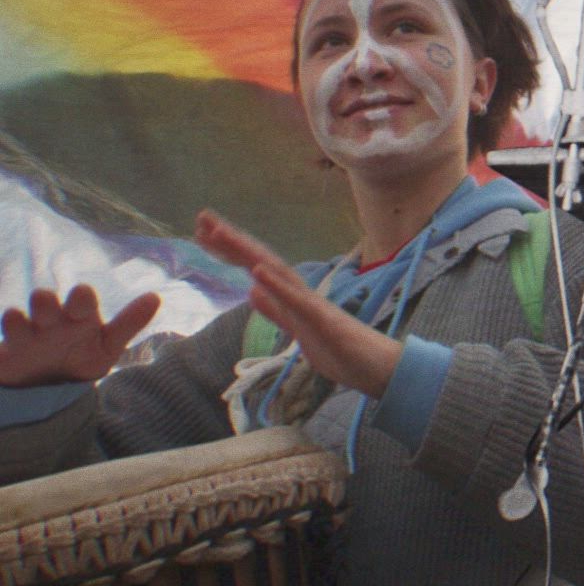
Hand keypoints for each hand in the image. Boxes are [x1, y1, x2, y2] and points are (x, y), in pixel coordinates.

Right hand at [0, 285, 158, 386]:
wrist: (47, 378)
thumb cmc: (82, 353)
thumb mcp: (108, 345)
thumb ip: (129, 322)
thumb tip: (156, 296)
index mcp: (77, 314)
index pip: (81, 298)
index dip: (81, 298)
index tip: (82, 298)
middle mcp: (49, 318)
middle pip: (44, 300)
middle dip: (45, 303)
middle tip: (46, 305)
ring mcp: (23, 334)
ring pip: (14, 318)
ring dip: (15, 320)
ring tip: (18, 321)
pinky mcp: (3, 354)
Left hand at [195, 210, 401, 397]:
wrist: (379, 369)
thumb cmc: (343, 352)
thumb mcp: (298, 331)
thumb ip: (276, 311)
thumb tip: (252, 291)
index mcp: (292, 298)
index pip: (257, 268)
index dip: (230, 250)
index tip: (203, 232)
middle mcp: (301, 294)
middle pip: (262, 261)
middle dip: (231, 240)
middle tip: (202, 216)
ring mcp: (312, 305)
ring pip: (277, 272)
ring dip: (248, 252)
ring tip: (221, 234)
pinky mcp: (323, 321)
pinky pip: (297, 301)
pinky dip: (277, 284)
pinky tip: (258, 272)